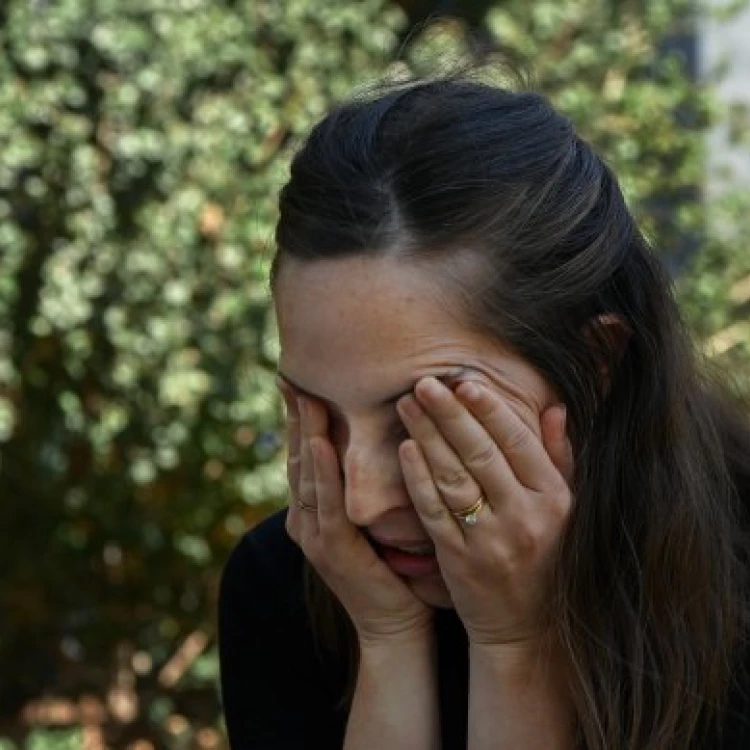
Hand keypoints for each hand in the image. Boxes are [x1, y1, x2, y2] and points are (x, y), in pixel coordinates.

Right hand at [277, 378, 433, 646]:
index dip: (299, 418)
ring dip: (303, 433)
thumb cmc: (394, 568)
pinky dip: (321, 469)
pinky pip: (325, 501)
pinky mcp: (332, 549)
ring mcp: (313, 535)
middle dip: (294, 416)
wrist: (395, 625)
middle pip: (297, 456)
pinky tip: (320, 440)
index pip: (305, 454)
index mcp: (312, 511)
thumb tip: (382, 435)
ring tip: (303, 394)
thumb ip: (366, 483)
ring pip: (306, 473)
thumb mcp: (373, 517)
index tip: (299, 380)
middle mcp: (304, 519)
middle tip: (291, 374)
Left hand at [395, 375, 573, 647]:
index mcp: (555, 499)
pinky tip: (405, 449)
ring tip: (407, 404)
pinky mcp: (459, 559)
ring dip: (428, 438)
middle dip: (450, 415)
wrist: (525, 626)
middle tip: (424, 382)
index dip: (490, 410)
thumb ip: (559, 457)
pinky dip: (418, 479)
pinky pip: (435, 512)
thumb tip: (554, 407)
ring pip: (454, 479)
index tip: (465, 381)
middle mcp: (525, 518)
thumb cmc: (544, 556)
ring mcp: (491, 541)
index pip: (519, 444)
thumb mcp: (565, 508)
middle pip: (482, 455)